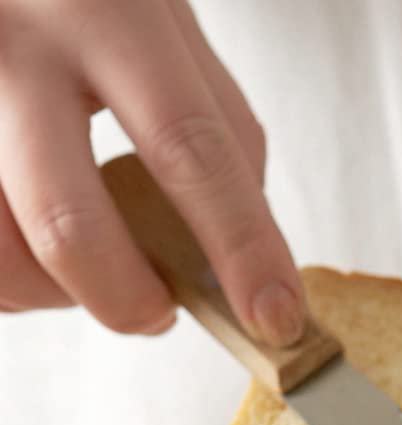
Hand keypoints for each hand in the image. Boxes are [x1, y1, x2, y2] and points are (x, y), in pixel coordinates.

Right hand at [0, 0, 302, 341]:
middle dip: (127, 299)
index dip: (241, 247)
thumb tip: (242, 251)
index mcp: (102, 9)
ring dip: (54, 293)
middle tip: (159, 310)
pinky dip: (10, 276)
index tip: (275, 317)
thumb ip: (211, 120)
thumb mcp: (161, 17)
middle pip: (67, 223)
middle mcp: (12, 42)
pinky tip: (32, 249)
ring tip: (89, 268)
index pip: (188, 148)